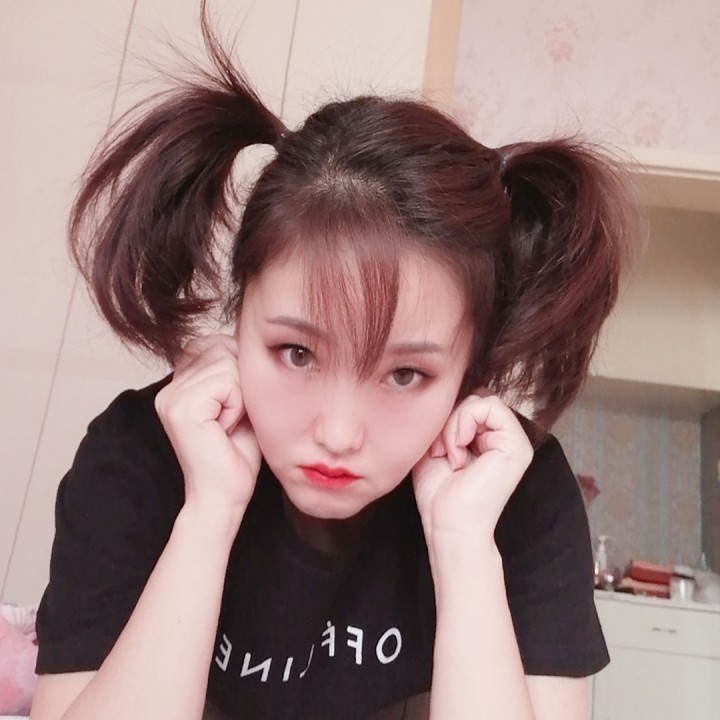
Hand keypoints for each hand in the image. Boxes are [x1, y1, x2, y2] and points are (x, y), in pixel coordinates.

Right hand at [155, 335, 260, 520]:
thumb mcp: (240, 401)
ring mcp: (171, 397)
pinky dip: (237, 405)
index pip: (216, 342)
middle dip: (240, 384)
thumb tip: (246, 336)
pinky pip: (227, 381)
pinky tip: (225, 429)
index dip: (237, 372)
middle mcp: (169, 388)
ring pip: (227, 364)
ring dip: (240, 397)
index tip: (232, 409)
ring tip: (228, 425)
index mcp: (179, 383)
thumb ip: (234, 369)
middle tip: (231, 420)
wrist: (224, 496)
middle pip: (223, 348)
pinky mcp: (180, 407)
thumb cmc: (236, 455)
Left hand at [412, 394, 532, 545]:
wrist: (447, 526)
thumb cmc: (439, 494)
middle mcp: (507, 439)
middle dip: (449, 421)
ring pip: (479, 400)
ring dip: (454, 424)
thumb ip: (446, 421)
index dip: (448, 418)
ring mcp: (516, 441)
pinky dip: (464, 422)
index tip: (436, 448)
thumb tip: (447, 393)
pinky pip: (489, 405)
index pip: (470, 403)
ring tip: (450, 454)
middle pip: (474, 399)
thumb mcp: (437, 446)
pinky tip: (458, 452)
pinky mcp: (517, 445)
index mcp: (491, 440)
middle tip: (442, 453)